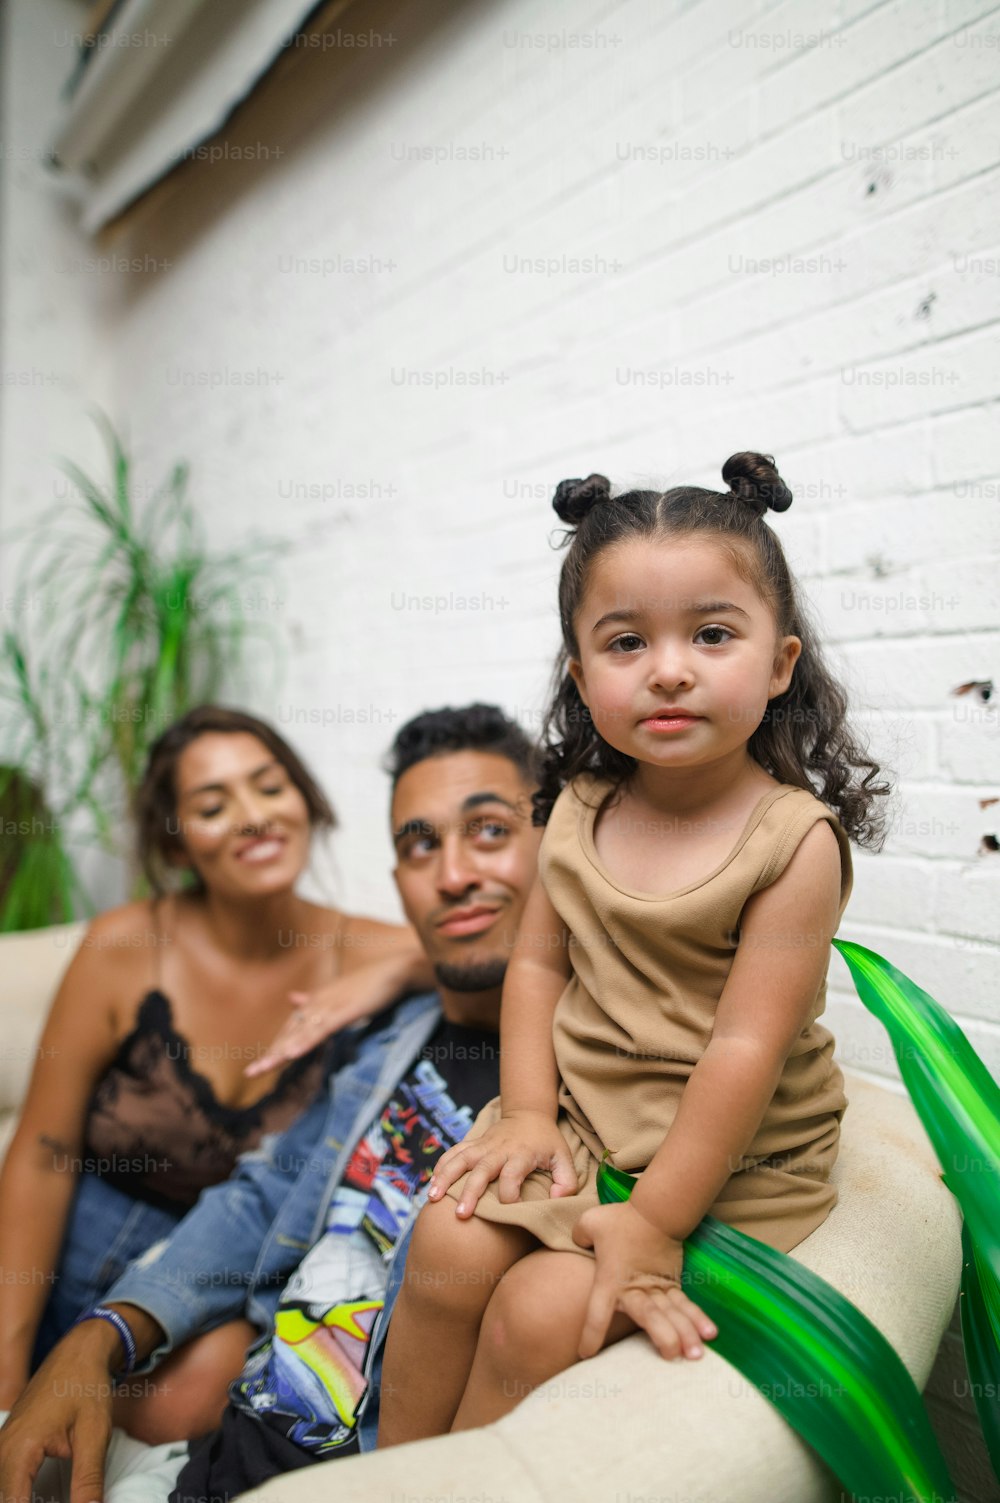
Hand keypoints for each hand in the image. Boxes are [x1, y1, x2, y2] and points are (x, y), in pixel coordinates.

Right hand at [0, 1323, 117, 1502]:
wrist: (78, 1353)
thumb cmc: (86, 1388)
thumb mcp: (93, 1436)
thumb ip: (88, 1481)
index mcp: (19, 1450)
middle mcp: (2, 1451)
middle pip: (6, 1500)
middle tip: (70, 1500)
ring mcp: (1, 1447)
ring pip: (5, 1492)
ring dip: (25, 1501)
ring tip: (59, 1499)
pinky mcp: (8, 1446)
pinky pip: (8, 1480)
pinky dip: (21, 1495)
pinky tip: (42, 1500)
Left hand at [246, 974, 381, 1077]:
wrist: (396, 970)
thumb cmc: (371, 983)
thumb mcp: (339, 993)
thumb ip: (315, 1000)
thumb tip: (292, 999)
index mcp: (317, 1002)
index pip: (292, 1028)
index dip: (277, 1046)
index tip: (260, 1066)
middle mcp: (319, 1003)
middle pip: (291, 1032)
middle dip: (272, 1053)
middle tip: (251, 1073)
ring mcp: (332, 1006)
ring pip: (302, 1032)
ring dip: (283, 1050)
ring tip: (265, 1067)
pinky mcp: (346, 1010)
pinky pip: (323, 1029)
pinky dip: (306, 1041)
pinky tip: (293, 1053)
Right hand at [427, 1110, 578, 1216]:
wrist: (528, 1113)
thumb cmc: (547, 1142)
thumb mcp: (564, 1158)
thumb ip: (566, 1181)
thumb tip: (555, 1199)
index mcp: (522, 1154)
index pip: (513, 1175)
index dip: (511, 1195)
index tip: (510, 1211)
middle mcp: (499, 1149)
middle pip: (482, 1170)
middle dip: (470, 1192)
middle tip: (461, 1215)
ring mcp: (483, 1145)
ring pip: (461, 1159)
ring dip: (446, 1177)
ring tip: (432, 1197)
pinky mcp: (474, 1143)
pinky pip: (453, 1152)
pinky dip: (441, 1166)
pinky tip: (431, 1184)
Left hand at [572, 1200, 717, 1361]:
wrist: (655, 1210)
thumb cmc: (621, 1219)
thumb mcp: (589, 1223)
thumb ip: (579, 1237)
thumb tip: (579, 1244)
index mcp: (610, 1280)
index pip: (598, 1313)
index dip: (591, 1335)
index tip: (586, 1354)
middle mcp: (635, 1288)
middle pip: (650, 1315)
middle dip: (662, 1336)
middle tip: (672, 1356)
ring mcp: (657, 1286)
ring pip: (672, 1313)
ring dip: (686, 1333)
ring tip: (696, 1355)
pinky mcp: (672, 1283)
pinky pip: (684, 1304)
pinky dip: (697, 1319)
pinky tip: (709, 1334)